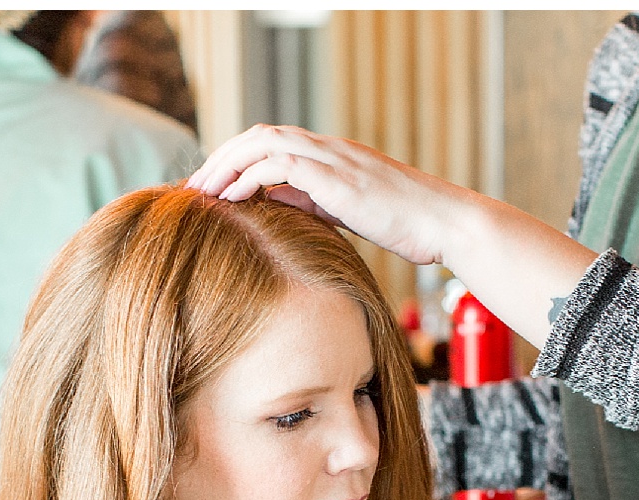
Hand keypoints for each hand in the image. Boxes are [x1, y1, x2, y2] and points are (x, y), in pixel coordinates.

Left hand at [187, 125, 478, 266]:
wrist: (445, 224)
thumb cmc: (407, 225)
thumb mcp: (348, 212)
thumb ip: (310, 201)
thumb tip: (271, 198)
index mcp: (332, 156)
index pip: (271, 143)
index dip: (237, 161)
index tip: (212, 189)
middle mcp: (329, 150)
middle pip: (258, 135)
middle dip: (221, 159)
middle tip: (193, 188)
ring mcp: (333, 159)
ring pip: (262, 143)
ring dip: (226, 165)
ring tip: (201, 193)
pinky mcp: (336, 177)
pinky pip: (279, 165)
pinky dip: (248, 177)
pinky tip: (230, 200)